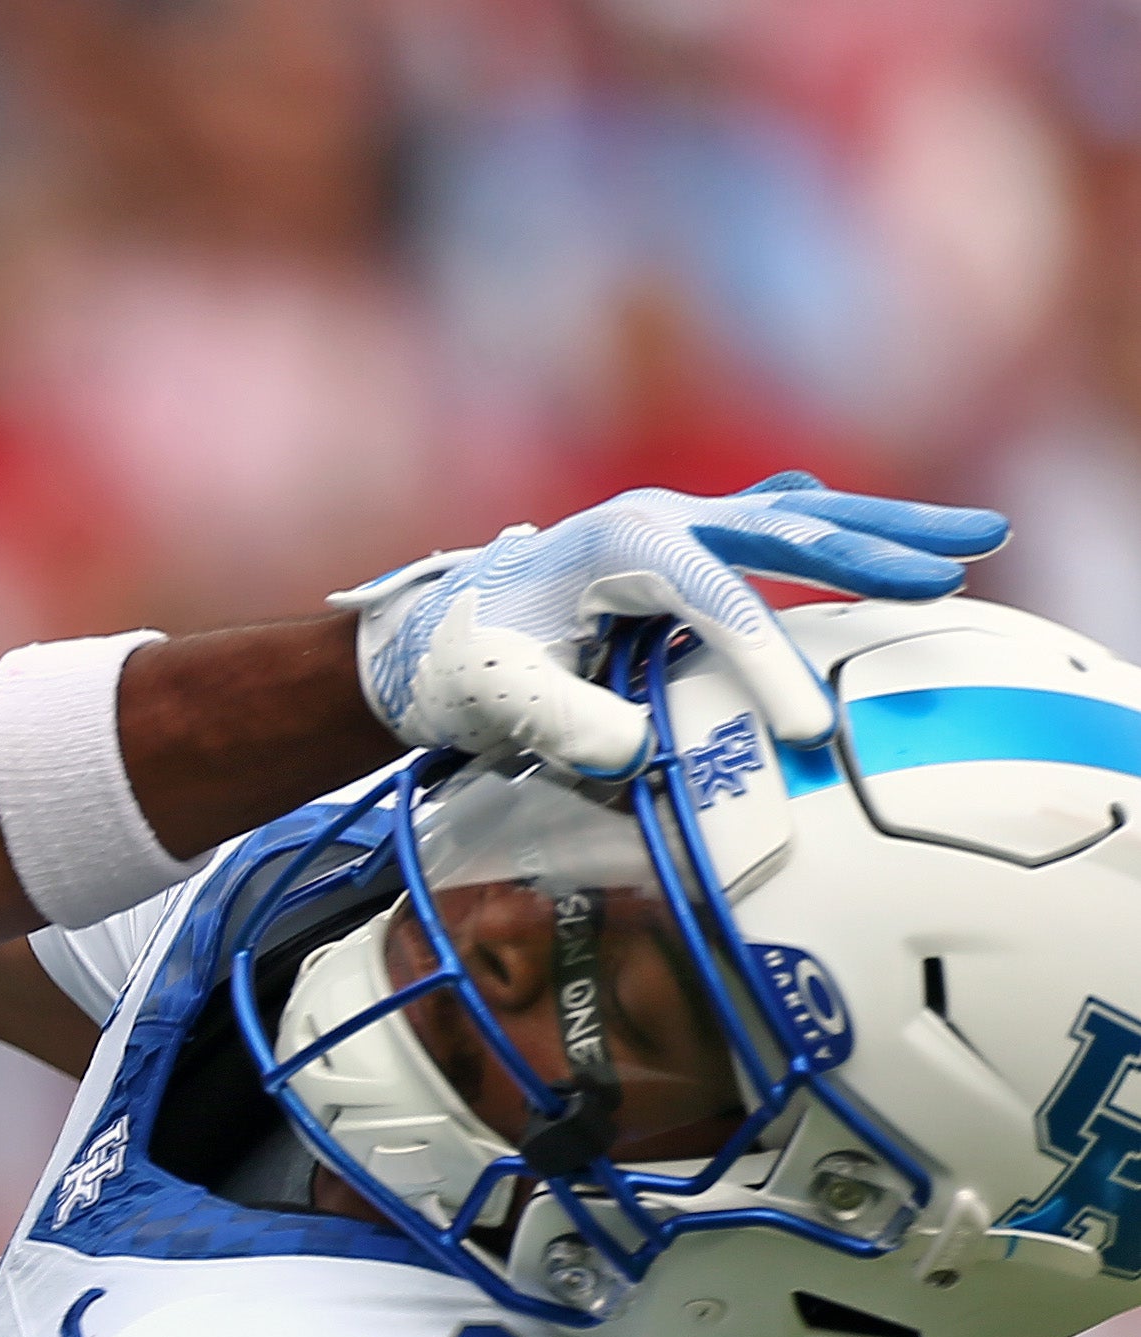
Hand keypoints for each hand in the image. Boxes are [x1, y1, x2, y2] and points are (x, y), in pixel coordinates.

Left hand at [340, 473, 1006, 776]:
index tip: (815, 728)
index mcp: (619, 543)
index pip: (719, 601)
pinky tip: (885, 537)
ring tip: (979, 537)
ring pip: (800, 518)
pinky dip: (836, 534)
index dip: (770, 662)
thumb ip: (563, 726)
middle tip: (962, 566)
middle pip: (788, 529)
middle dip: (878, 548)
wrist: (423, 634)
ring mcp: (676, 524)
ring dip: (886, 528)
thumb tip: (637, 756)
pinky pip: (776, 532)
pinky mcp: (682, 549)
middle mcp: (658, 516)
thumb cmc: (459, 664)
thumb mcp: (497, 701)